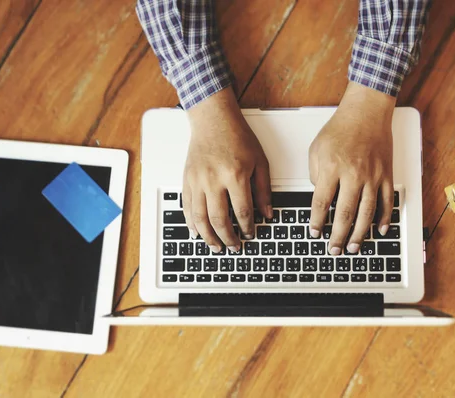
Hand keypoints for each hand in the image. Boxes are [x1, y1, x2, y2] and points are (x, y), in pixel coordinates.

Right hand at [183, 88, 271, 252]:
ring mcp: (197, 181)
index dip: (247, 228)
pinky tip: (197, 233)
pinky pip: (186, 207)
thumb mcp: (259, 161)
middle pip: (219, 219)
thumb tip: (267, 213)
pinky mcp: (187, 180)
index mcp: (235, 175)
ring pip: (200, 218)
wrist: (213, 120)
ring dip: (208, 236)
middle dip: (228, 238)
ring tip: (216, 247)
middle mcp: (213, 180)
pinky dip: (191, 223)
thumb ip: (264, 189)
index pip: (242, 211)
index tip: (250, 234)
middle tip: (234, 247)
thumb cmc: (237, 137)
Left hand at [308, 82, 394, 254]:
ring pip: (366, 213)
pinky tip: (379, 231)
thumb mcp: (316, 149)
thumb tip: (321, 198)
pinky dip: (384, 219)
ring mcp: (372, 177)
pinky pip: (386, 202)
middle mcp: (353, 175)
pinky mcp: (386, 175)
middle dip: (338, 236)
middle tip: (335, 250)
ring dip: (359, 234)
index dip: (317, 222)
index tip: (315, 233)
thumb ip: (315, 175)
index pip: (321, 203)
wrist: (366, 112)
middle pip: (344, 214)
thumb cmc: (340, 129)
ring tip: (353, 247)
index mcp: (332, 168)